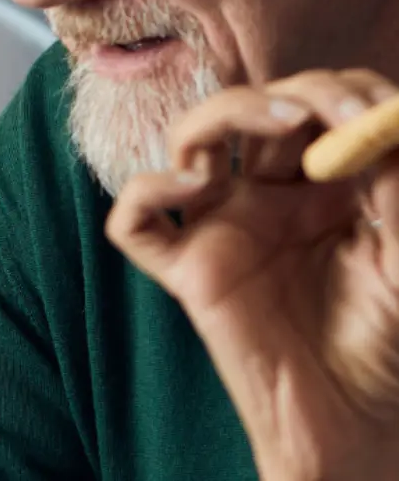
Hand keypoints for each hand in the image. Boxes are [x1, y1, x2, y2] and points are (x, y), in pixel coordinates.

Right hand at [106, 69, 398, 480]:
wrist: (354, 419)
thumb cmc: (385, 340)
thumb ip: (395, 190)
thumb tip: (385, 119)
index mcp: (318, 186)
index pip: (311, 107)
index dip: (340, 89)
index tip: (378, 107)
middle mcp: (262, 196)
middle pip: (251, 109)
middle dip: (298, 94)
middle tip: (344, 111)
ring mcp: (218, 228)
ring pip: (189, 140)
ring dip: (229, 111)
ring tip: (287, 119)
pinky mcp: (185, 269)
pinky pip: (135, 222)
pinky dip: (148, 192)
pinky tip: (192, 187)